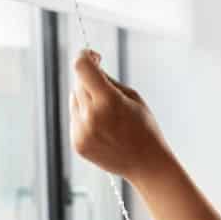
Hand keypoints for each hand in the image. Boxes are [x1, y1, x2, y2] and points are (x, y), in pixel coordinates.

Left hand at [70, 49, 171, 182]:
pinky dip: (84, 117)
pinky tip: (103, 128)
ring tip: (108, 115)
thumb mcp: (132, 96)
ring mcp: (81, 132)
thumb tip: (87, 66)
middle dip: (89, 80)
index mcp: (108, 101)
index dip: (85, 55)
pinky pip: (74, 118)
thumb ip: (107, 80)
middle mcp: (90, 116)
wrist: (146, 163)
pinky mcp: (77, 143)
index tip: (92, 56)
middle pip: (78, 83)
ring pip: (74, 100)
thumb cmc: (144, 127)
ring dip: (86, 99)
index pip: (81, 67)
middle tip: (106, 88)